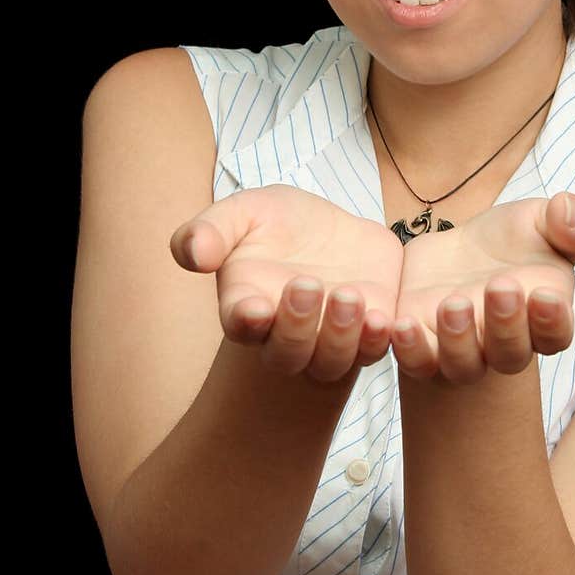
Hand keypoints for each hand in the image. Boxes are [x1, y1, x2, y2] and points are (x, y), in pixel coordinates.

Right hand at [170, 186, 403, 383]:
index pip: (241, 326)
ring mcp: (331, 338)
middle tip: (307, 284)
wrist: (331, 225)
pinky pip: (375, 350)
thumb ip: (211, 230)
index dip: (247, 321)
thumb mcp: (243, 212)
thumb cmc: (276, 221)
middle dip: (297, 327)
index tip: (255, 307)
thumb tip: (192, 251)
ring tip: (348, 295)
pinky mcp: (370, 330)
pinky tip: (382, 316)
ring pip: (332, 362)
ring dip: (340, 337)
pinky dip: (378, 340)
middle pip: (288, 355)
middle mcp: (287, 334)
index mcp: (248, 306)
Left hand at [390, 193, 574, 383]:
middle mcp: (505, 344)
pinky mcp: (422, 343)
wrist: (462, 249)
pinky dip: (410, 350)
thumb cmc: (515, 240)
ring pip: (463, 366)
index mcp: (544, 317)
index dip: (552, 322)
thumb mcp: (545, 218)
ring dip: (459, 341)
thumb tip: (570, 210)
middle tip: (499, 285)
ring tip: (453, 302)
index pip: (556, 335)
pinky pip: (418, 362)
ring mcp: (463, 349)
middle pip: (510, 355)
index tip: (545, 295)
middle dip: (506, 325)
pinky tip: (402, 325)